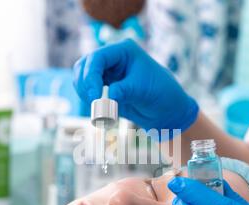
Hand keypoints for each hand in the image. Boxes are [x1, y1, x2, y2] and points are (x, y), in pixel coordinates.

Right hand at [73, 39, 198, 131]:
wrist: (166, 110)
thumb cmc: (161, 93)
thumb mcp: (143, 90)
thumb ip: (125, 90)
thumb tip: (109, 95)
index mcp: (124, 51)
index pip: (98, 58)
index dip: (91, 75)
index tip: (95, 95)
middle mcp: (113, 58)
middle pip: (85, 65)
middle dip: (85, 84)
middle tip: (93, 101)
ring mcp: (107, 72)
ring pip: (82, 77)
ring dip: (84, 91)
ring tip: (96, 106)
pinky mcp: (105, 86)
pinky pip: (87, 89)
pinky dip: (88, 98)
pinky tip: (98, 108)